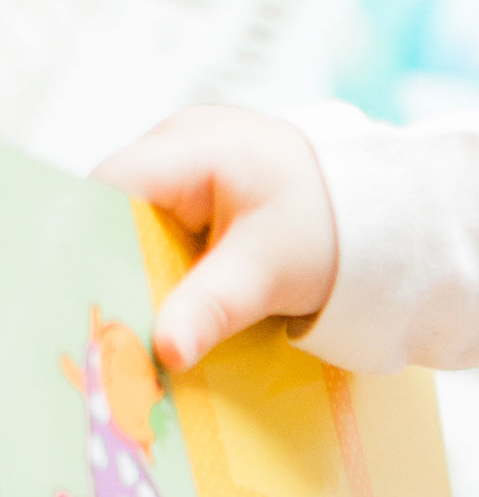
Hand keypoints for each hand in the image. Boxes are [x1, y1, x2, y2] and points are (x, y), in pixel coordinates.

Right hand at [94, 106, 338, 371]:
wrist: (380, 215)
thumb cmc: (331, 227)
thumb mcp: (271, 271)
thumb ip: (214, 307)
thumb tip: (165, 351)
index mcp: (191, 146)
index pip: (107, 189)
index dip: (84, 241)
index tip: (80, 300)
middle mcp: (175, 145)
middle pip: (113, 211)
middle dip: (107, 268)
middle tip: (101, 330)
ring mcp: (183, 165)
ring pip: (133, 225)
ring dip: (134, 274)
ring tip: (128, 329)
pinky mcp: (195, 193)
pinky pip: (159, 231)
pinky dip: (160, 270)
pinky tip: (161, 312)